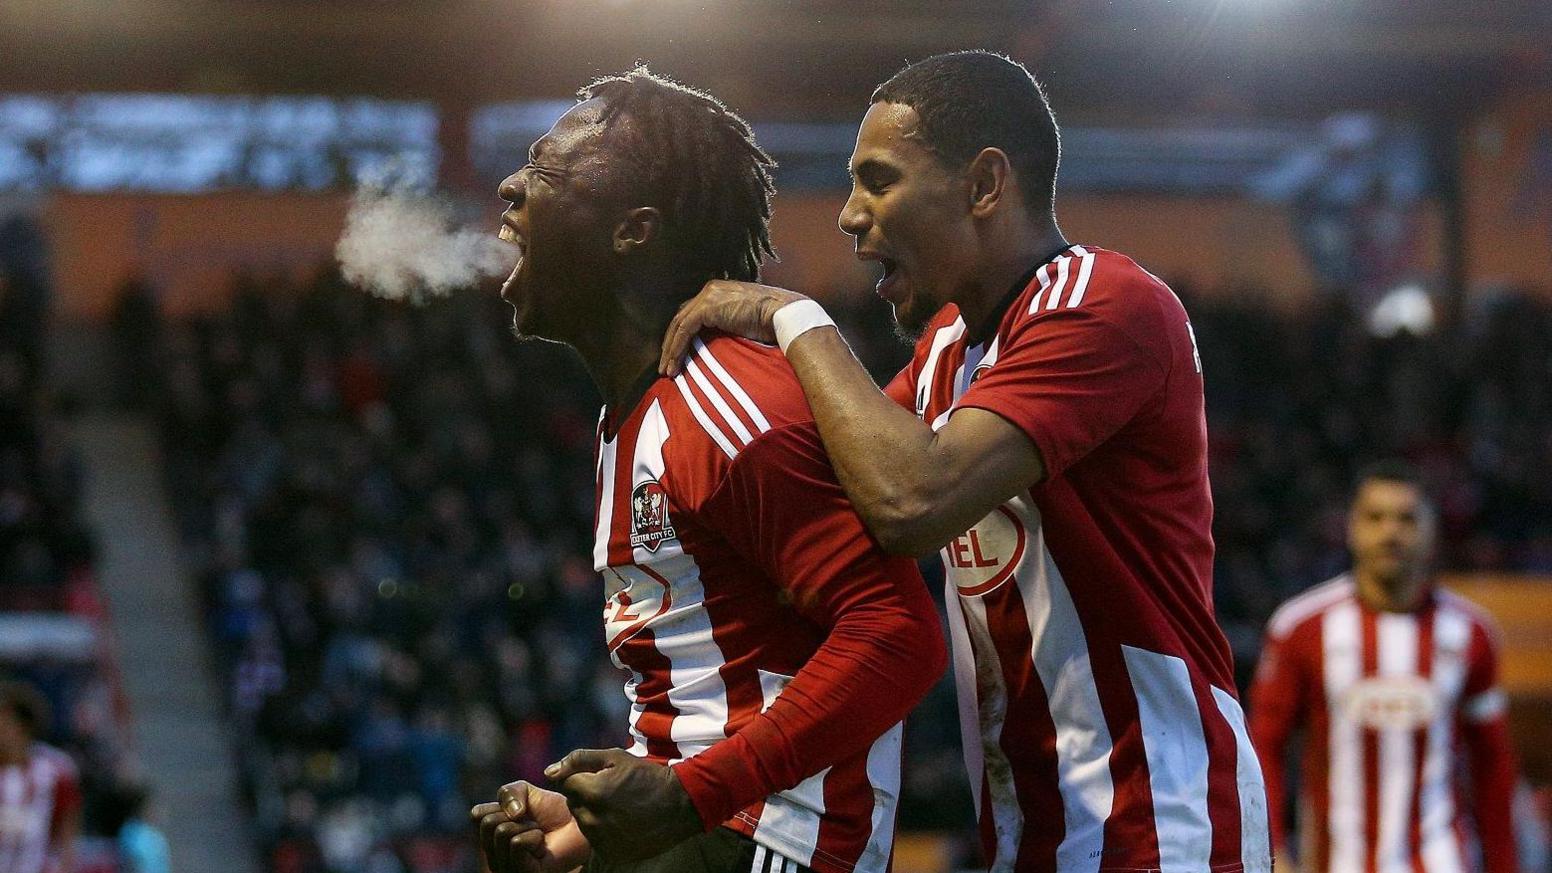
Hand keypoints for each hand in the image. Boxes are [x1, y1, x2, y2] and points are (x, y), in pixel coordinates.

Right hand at [471, 780, 589, 872]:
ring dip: (527, 827)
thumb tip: (512, 815)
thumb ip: (508, 792)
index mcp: (489, 834)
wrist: (576, 825)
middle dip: (515, 816)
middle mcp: (493, 853)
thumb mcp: (524, 791)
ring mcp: (505, 866)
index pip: (477, 814)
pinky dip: (533, 837)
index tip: (520, 810)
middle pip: (488, 823)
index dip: (501, 805)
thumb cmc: (551, 810)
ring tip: (538, 835)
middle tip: (531, 824)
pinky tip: (542, 846)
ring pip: (502, 832)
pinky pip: (516, 843)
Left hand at [545, 748, 703, 862]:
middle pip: (574, 804)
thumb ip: (579, 760)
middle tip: (611, 792)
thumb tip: (549, 772)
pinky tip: (622, 822)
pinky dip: (604, 831)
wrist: (679, 805)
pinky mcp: (611, 853)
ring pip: (583, 823)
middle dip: (586, 796)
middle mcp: (594, 819)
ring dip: (593, 814)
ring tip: (618, 807)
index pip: (567, 784)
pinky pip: (596, 840)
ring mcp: (602, 839)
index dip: (583, 778)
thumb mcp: (616, 757)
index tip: (603, 778)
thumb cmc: (646, 776)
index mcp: (593, 792)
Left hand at [659, 280, 807, 375]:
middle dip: (671, 343)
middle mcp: (709, 290)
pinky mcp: (707, 308)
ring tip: (667, 371)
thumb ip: (726, 327)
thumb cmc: (771, 322)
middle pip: (681, 318)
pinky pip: (684, 330)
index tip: (678, 355)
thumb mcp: (743, 323)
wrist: (782, 314)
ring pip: (679, 325)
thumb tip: (717, 347)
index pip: (691, 313)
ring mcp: (707, 297)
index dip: (681, 336)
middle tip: (666, 365)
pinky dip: (677, 348)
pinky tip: (675, 364)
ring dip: (671, 349)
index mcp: (717, 292)